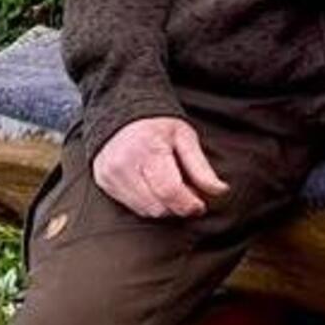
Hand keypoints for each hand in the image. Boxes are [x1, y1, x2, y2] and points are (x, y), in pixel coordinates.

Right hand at [91, 115, 229, 218]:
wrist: (120, 113)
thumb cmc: (156, 125)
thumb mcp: (185, 138)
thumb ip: (201, 167)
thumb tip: (220, 191)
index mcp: (148, 149)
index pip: (170, 191)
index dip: (189, 204)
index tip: (200, 205)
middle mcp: (124, 164)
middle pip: (158, 206)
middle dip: (178, 207)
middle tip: (188, 195)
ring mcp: (111, 175)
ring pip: (145, 211)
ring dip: (164, 208)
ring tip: (171, 190)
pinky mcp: (104, 182)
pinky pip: (131, 207)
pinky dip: (148, 204)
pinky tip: (154, 189)